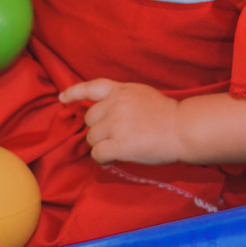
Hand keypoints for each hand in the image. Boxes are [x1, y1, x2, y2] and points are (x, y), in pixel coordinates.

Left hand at [60, 79, 182, 164]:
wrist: (183, 128)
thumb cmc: (166, 115)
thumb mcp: (141, 94)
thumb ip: (122, 98)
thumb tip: (105, 111)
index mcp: (121, 90)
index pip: (91, 87)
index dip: (74, 93)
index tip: (62, 98)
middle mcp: (115, 104)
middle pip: (89, 120)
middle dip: (98, 130)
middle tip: (115, 137)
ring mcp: (116, 124)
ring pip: (91, 138)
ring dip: (101, 145)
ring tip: (119, 148)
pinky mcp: (119, 144)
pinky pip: (98, 154)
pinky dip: (102, 159)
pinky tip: (113, 159)